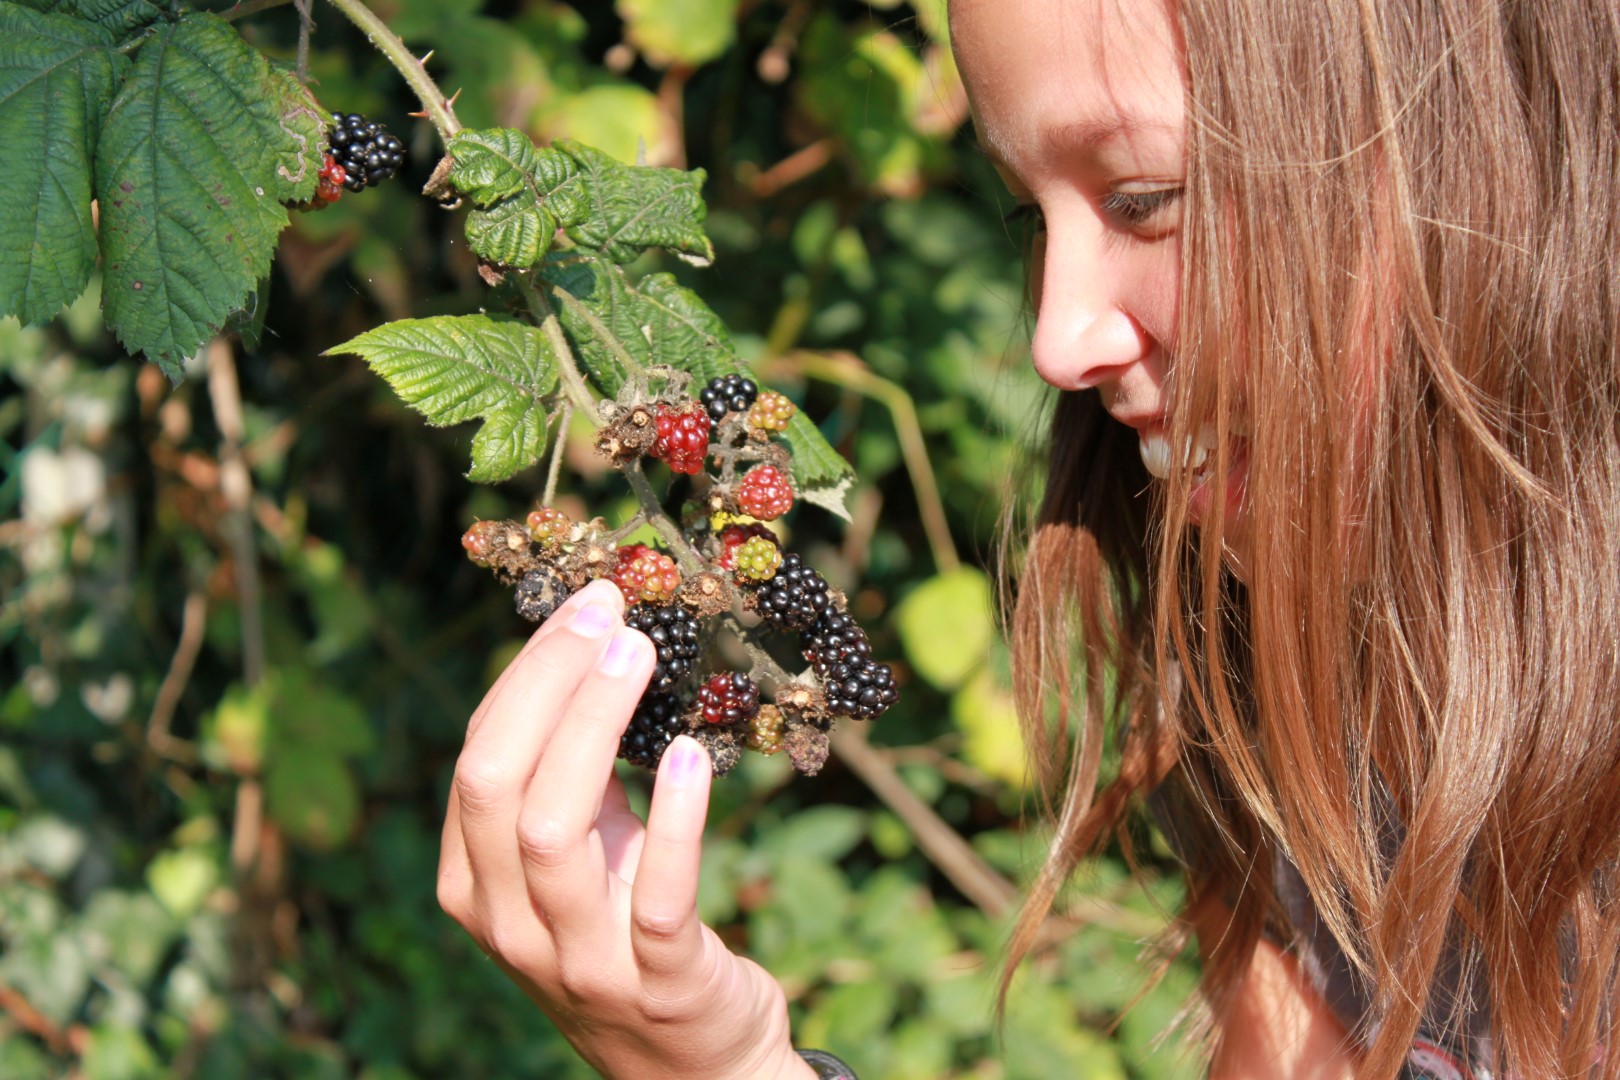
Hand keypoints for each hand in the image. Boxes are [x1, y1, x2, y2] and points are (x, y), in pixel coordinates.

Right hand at [437, 579, 814, 1079]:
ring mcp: (578, 960)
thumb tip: (595, 653)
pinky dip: (676, 819)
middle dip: (547, 683)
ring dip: (593, 727)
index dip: (528, 674)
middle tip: (608, 611)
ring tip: (639, 655)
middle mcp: (509, 925)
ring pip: (554, 831)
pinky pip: (659, 894)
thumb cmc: (626, 937)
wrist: (691, 1066)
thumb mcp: (576, 863)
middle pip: (496, 784)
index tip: (584, 604)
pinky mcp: (657, 981)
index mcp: (472, 886)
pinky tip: (692, 755)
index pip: (478, 759)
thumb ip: (567, 781)